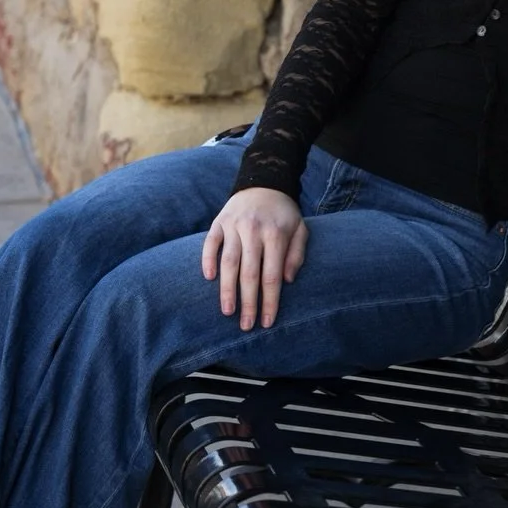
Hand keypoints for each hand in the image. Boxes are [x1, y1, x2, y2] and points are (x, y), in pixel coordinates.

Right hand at [202, 187, 308, 330]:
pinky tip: (208, 278)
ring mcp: (234, 226)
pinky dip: (207, 260)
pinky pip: (210, 243)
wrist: (263, 182)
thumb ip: (296, 254)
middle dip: (248, 303)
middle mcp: (253, 230)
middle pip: (249, 274)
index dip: (270, 301)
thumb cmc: (283, 213)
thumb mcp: (300, 229)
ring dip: (226, 289)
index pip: (271, 276)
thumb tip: (287, 280)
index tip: (267, 322)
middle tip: (246, 325)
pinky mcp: (219, 222)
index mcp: (276, 235)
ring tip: (227, 311)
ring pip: (228, 262)